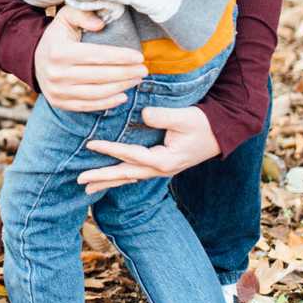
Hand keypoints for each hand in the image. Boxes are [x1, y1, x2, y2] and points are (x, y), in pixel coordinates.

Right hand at [34, 6, 146, 111]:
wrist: (33, 60)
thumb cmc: (57, 37)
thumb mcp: (65, 18)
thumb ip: (82, 14)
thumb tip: (100, 25)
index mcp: (59, 52)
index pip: (97, 55)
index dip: (120, 57)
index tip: (139, 56)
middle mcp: (56, 73)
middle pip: (100, 75)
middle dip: (126, 73)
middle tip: (144, 70)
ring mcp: (57, 90)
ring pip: (97, 92)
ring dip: (121, 87)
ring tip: (136, 80)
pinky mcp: (59, 103)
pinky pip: (88, 106)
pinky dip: (108, 103)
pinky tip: (123, 96)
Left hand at [78, 105, 220, 193]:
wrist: (223, 132)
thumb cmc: (203, 124)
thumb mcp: (184, 117)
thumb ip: (161, 116)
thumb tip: (143, 114)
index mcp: (164, 160)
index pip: (130, 155)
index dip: (110, 149)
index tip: (90, 144)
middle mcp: (161, 169)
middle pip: (125, 174)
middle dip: (102, 177)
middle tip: (79, 181)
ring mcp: (161, 170)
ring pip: (129, 177)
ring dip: (108, 181)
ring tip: (87, 188)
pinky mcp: (162, 165)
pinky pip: (136, 173)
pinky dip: (121, 177)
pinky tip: (110, 179)